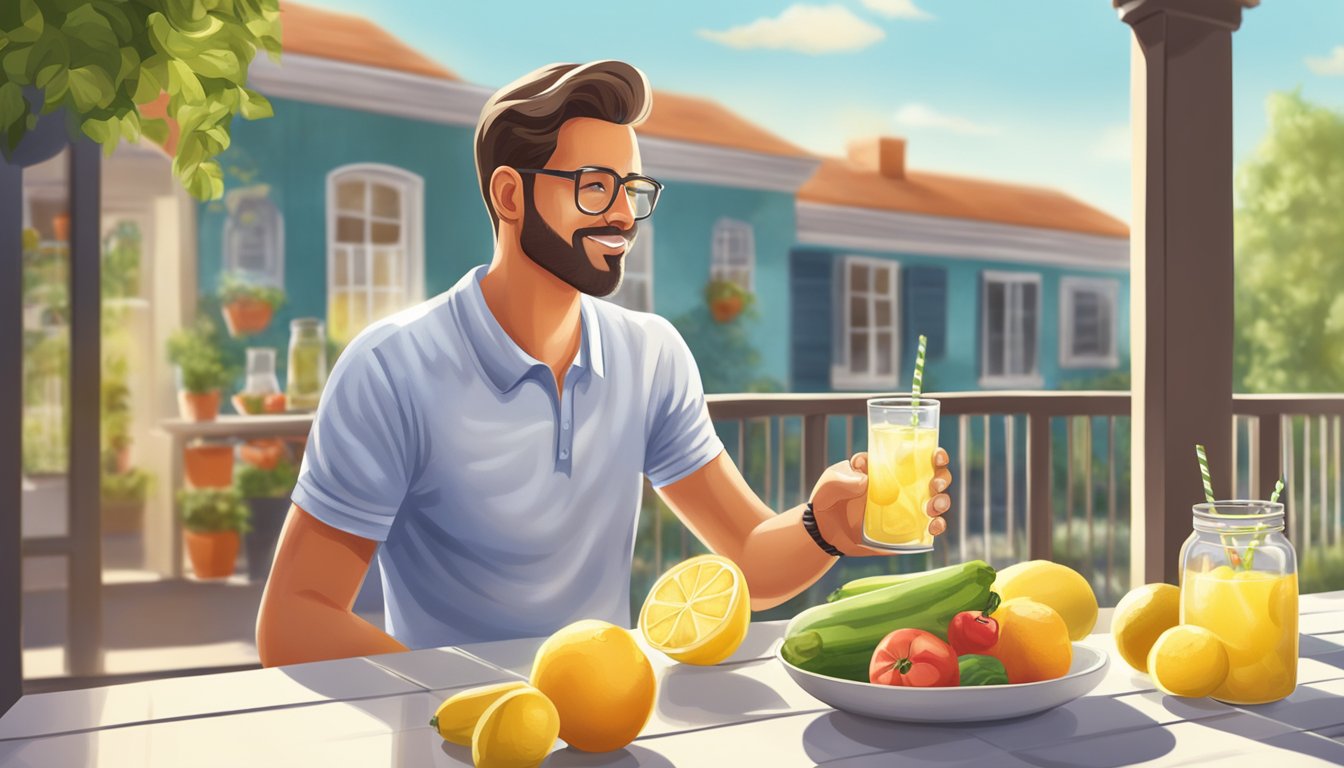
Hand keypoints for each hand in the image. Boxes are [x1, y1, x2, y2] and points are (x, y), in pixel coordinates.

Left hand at [808, 448, 952, 556]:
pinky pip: (931, 526)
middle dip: (943, 477)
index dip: (933, 453)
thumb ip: (842, 476)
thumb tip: (865, 479)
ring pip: (939, 500)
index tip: (935, 456)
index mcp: (890, 467)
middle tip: (935, 485)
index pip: (918, 454)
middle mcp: (904, 485)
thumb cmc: (829, 499)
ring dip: (943, 501)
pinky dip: (938, 526)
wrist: (825, 532)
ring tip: (932, 508)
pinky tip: (932, 528)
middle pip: (936, 475)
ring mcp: (909, 508)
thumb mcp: (830, 481)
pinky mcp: (909, 530)